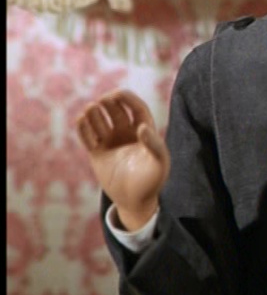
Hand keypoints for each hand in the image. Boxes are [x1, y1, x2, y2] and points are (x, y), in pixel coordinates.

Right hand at [76, 90, 169, 230]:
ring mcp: (111, 142)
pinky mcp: (98, 153)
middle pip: (116, 111)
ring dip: (94, 113)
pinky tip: (80, 120)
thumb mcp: (159, 162)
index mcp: (145, 130)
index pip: (136, 108)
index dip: (128, 99)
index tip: (117, 94)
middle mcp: (127, 132)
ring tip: (89, 109)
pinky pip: (88, 137)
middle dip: (108, 103)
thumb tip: (142, 127)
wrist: (136, 200)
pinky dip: (83, 128)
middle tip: (101, 101)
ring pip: (100, 121)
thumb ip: (154, 144)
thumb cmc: (153, 180)